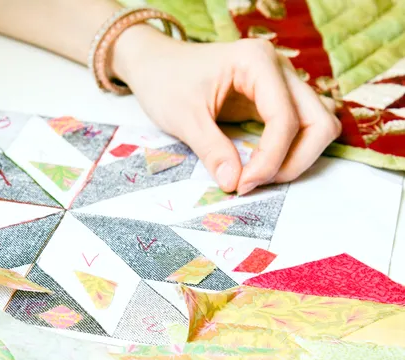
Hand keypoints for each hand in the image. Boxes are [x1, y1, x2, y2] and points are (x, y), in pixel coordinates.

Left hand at [113, 29, 341, 194]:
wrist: (155, 64)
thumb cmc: (165, 81)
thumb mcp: (183, 118)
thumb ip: (211, 150)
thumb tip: (234, 183)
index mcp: (257, 62)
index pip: (285, 118)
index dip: (270, 159)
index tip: (242, 184)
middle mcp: (279, 68)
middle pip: (318, 121)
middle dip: (293, 160)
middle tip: (253, 183)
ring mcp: (282, 82)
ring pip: (318, 125)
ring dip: (298, 157)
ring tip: (258, 176)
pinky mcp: (277, 98)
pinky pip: (302, 127)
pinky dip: (291, 150)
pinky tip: (262, 165)